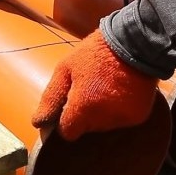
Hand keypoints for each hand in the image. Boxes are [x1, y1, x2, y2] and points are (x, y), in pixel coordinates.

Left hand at [31, 29, 159, 140]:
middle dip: (84, 115)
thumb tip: (37, 123)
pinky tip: (119, 92)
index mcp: (83, 108)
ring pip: (103, 126)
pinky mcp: (137, 116)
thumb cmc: (94, 53)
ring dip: (101, 113)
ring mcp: (122, 118)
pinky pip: (121, 120)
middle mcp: (103, 118)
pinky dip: (118, 110)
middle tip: (89, 89)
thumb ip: (51, 98)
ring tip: (105, 88)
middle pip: (86, 129)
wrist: (134, 42)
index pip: (68, 132)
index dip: (66, 120)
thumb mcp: (65, 69)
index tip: (70, 105)